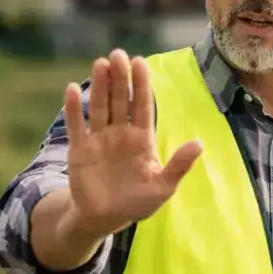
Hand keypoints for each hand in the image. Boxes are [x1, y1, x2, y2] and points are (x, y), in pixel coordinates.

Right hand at [63, 49, 202, 238]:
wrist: (105, 219)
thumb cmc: (136, 203)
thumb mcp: (162, 187)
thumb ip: (178, 166)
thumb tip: (199, 143)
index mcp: (142, 139)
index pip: (142, 106)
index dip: (141, 85)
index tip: (140, 62)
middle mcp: (120, 133)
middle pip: (120, 100)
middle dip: (119, 78)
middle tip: (118, 54)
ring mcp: (98, 139)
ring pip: (99, 107)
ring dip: (99, 86)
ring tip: (100, 63)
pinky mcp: (79, 149)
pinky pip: (76, 126)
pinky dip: (74, 109)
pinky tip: (73, 89)